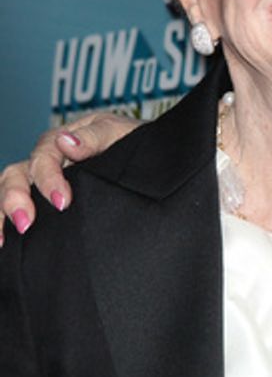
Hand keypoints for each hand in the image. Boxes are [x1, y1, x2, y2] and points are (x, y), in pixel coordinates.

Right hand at [1, 113, 137, 239]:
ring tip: (2, 239)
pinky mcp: (44, 201)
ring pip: (7, 190)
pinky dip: (1, 222)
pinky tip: (1, 243)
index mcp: (64, 140)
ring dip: (0, 212)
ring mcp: (42, 181)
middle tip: (26, 223)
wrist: (151, 162)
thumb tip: (66, 143)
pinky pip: (14, 208)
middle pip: (16, 174)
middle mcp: (47, 160)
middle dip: (15, 198)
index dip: (48, 178)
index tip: (62, 202)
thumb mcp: (120, 133)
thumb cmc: (135, 143)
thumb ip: (94, 137)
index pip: (44, 155)